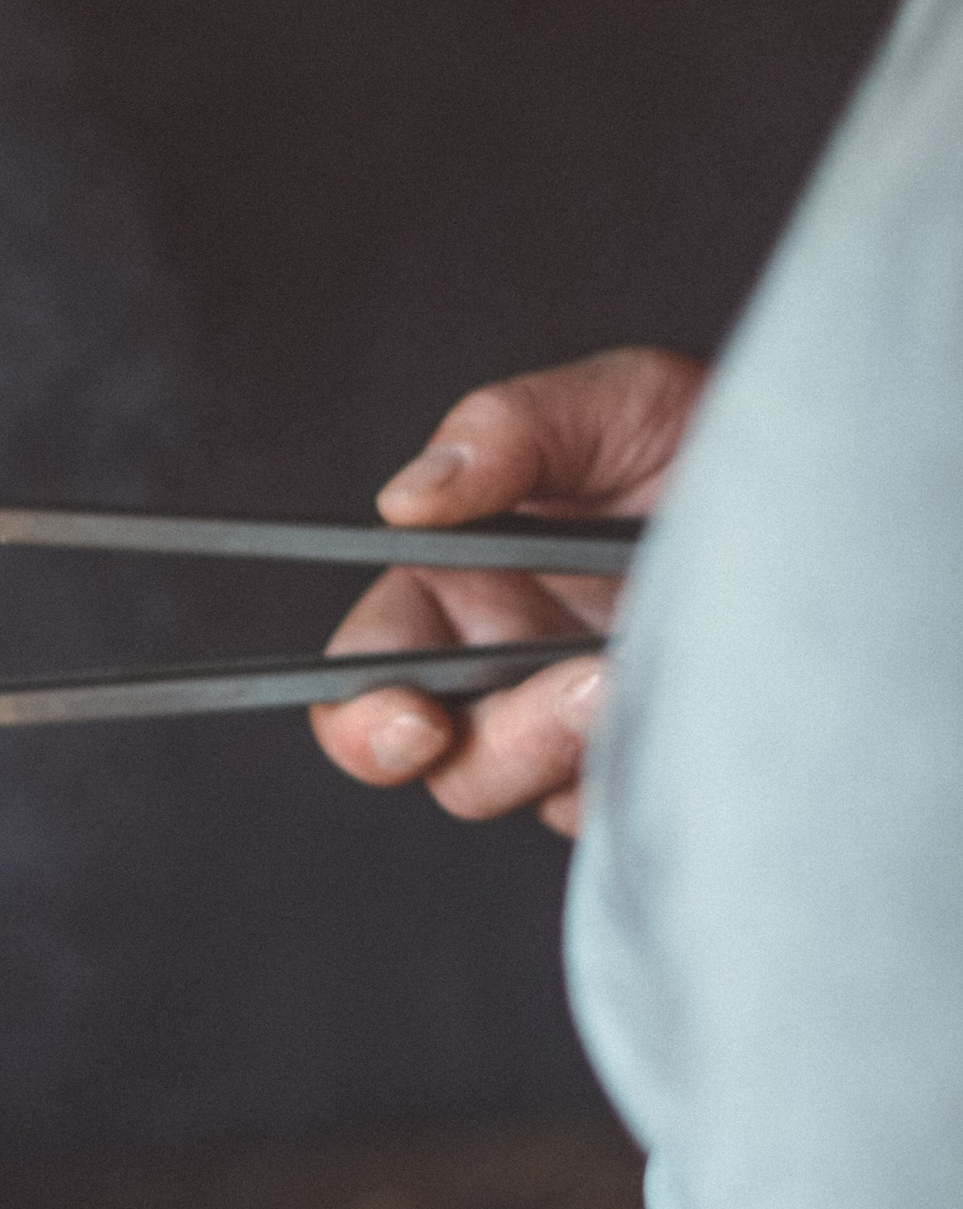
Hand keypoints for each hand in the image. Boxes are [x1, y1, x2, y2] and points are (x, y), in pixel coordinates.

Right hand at [314, 347, 705, 835]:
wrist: (845, 491)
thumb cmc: (715, 434)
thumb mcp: (615, 402)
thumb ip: (505, 430)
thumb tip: (407, 500)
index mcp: (462, 587)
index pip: (370, 667)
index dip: (363, 711)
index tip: (413, 719)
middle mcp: (507, 669)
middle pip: (447, 762)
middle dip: (495, 746)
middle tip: (577, 699)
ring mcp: (584, 728)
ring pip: (537, 795)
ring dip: (585, 746)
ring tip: (648, 670)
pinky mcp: (659, 767)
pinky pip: (625, 807)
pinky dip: (652, 761)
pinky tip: (701, 696)